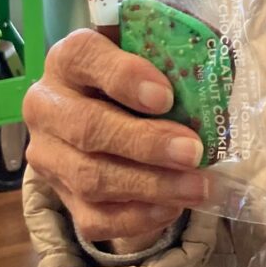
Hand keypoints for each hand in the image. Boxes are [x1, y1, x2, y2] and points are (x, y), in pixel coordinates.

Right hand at [23, 28, 208, 252]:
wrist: (106, 110)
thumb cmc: (139, 73)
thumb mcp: (152, 49)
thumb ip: (176, 49)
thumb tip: (218, 64)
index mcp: (69, 57)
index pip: (85, 57)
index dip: (125, 77)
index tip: (166, 97)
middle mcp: (47, 104)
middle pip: (88, 127)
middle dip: (145, 143)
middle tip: (193, 152)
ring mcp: (48, 155)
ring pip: (91, 177)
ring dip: (150, 186)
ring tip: (198, 186)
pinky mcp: (59, 195)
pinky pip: (93, 217)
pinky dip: (136, 217)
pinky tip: (173, 207)